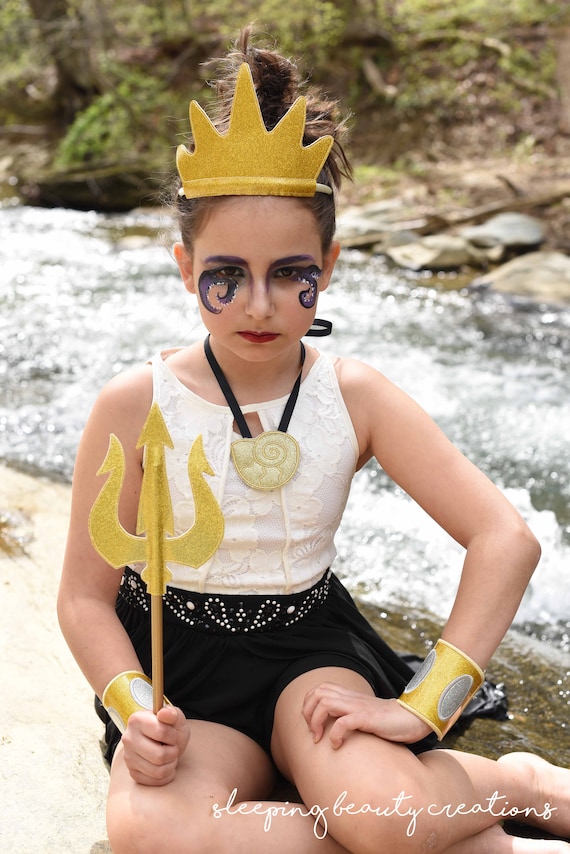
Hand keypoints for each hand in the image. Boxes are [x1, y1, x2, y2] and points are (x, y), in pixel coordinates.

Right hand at [120, 704, 189, 785]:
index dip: (173, 736)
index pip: (161, 732)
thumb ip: (173, 714)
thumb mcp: (176, 718)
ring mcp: (128, 757)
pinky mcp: (132, 772)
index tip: (173, 734)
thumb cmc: (170, 729)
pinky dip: (166, 775)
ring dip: (171, 765)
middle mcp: (129, 738)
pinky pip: (154, 781)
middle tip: (173, 748)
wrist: (162, 741)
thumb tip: (164, 713)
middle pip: (159, 756)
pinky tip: (165, 765)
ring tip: (170, 756)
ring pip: (157, 771)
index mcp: (137, 720)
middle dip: (173, 753)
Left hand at [302, 681, 432, 748]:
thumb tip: (333, 728)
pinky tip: (336, 745)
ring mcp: (359, 707)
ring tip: (320, 739)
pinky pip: (343, 722)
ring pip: (325, 702)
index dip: (308, 704)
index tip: (312, 725)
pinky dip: (334, 734)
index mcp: (350, 695)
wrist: (413, 718)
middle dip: (307, 712)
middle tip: (313, 733)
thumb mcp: (365, 715)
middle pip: (317, 692)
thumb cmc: (389, 722)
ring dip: (316, 721)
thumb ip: (350, 715)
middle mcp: (351, 698)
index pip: (319, 688)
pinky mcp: (367, 718)